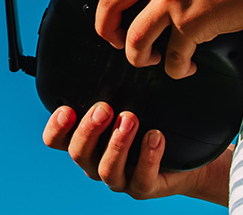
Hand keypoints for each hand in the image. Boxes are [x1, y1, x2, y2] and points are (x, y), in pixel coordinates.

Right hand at [42, 103, 227, 201]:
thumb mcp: (131, 103)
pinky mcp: (143, 188)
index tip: (67, 109)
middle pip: (78, 153)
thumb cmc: (153, 124)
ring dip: (117, 143)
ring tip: (131, 119)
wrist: (186, 158)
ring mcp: (120, 178)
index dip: (56, 128)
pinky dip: (148, 157)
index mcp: (88, 143)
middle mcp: (97, 162)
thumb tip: (110, 55)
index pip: (57, 141)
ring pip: (107, 169)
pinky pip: (141, 179)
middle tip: (104, 109)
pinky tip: (156, 136)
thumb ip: (115, 91)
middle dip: (89, 130)